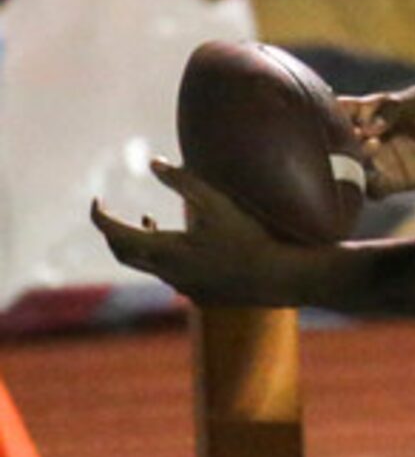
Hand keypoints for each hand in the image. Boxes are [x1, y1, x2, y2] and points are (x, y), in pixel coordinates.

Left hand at [91, 160, 315, 307]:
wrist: (275, 277)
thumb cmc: (247, 237)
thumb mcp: (216, 202)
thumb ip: (183, 181)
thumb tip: (153, 162)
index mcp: (163, 250)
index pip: (114, 233)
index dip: (100, 216)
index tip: (96, 201)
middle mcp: (165, 272)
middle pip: (123, 253)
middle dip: (115, 231)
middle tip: (113, 213)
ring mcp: (181, 286)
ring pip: (147, 264)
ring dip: (142, 241)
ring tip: (149, 219)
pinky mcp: (198, 294)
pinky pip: (170, 274)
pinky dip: (165, 255)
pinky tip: (184, 244)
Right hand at [343, 86, 414, 195]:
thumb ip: (392, 107)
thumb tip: (368, 126)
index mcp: (374, 113)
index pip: (342, 112)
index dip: (332, 111)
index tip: (338, 108)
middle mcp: (371, 138)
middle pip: (340, 142)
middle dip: (341, 137)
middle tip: (358, 130)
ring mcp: (380, 161)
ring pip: (351, 167)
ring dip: (355, 160)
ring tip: (375, 145)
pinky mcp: (394, 182)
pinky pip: (371, 190)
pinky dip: (368, 186)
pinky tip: (377, 176)